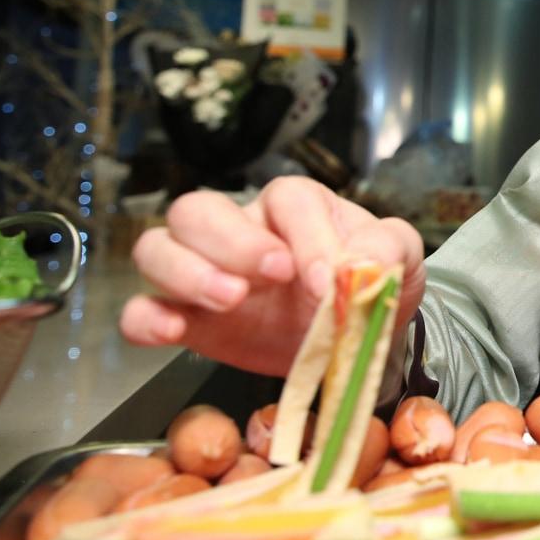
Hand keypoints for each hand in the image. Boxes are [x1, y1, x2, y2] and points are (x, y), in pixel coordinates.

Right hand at [120, 177, 425, 376]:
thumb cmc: (372, 284)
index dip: (305, 238)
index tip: (326, 282)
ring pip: (158, 247)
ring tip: (230, 299)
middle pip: (200, 209)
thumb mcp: (401, 259)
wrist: (357, 338)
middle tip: (268, 277)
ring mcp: (206, 272)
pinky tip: (172, 332)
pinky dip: (145, 318)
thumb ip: (388, 249)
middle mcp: (241, 229)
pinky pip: (138, 309)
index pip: (287, 201)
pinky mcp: (188, 318)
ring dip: (185, 272)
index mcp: (297, 206)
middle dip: (230, 241)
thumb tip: (360, 264)